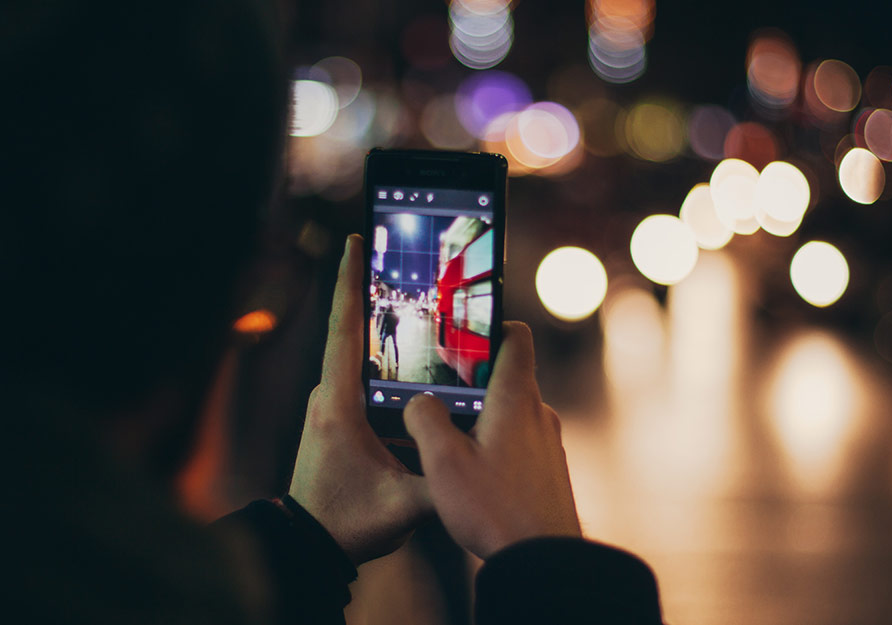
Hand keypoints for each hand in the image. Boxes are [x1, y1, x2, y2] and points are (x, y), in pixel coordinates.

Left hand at [289, 235, 431, 564]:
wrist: (309, 545)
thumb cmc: (347, 523)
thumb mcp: (406, 505)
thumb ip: (446, 480)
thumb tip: (486, 454)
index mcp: (339, 405)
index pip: (345, 330)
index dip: (351, 283)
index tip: (354, 240)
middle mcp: (328, 397)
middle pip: (354, 330)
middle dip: (375, 291)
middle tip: (399, 255)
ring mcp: (330, 406)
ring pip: (360, 355)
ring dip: (382, 326)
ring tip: (412, 296)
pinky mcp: (336, 417)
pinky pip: (362, 376)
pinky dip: (385, 359)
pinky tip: (413, 354)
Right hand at [403, 322, 581, 559]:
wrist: (544, 558)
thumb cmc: (496, 508)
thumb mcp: (443, 462)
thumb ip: (425, 419)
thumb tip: (420, 400)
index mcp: (516, 398)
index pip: (516, 337)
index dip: (491, 326)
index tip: (462, 334)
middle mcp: (539, 412)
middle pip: (507, 376)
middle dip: (472, 381)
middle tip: (438, 395)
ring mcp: (548, 442)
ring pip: (512, 412)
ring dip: (482, 419)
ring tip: (450, 442)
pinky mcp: (549, 469)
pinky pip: (520, 442)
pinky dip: (497, 445)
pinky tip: (474, 472)